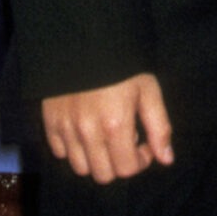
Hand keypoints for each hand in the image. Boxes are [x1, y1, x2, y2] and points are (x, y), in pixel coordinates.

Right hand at [40, 74, 174, 181]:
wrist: (87, 40)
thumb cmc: (123, 65)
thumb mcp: (148, 90)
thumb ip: (159, 127)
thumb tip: (166, 159)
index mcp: (115, 125)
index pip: (127, 169)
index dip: (140, 162)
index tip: (143, 145)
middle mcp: (87, 131)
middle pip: (103, 175)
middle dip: (118, 164)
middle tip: (124, 141)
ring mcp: (66, 127)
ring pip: (81, 168)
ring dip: (96, 160)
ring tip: (105, 137)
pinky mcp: (50, 121)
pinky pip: (60, 152)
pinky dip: (74, 149)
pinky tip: (85, 132)